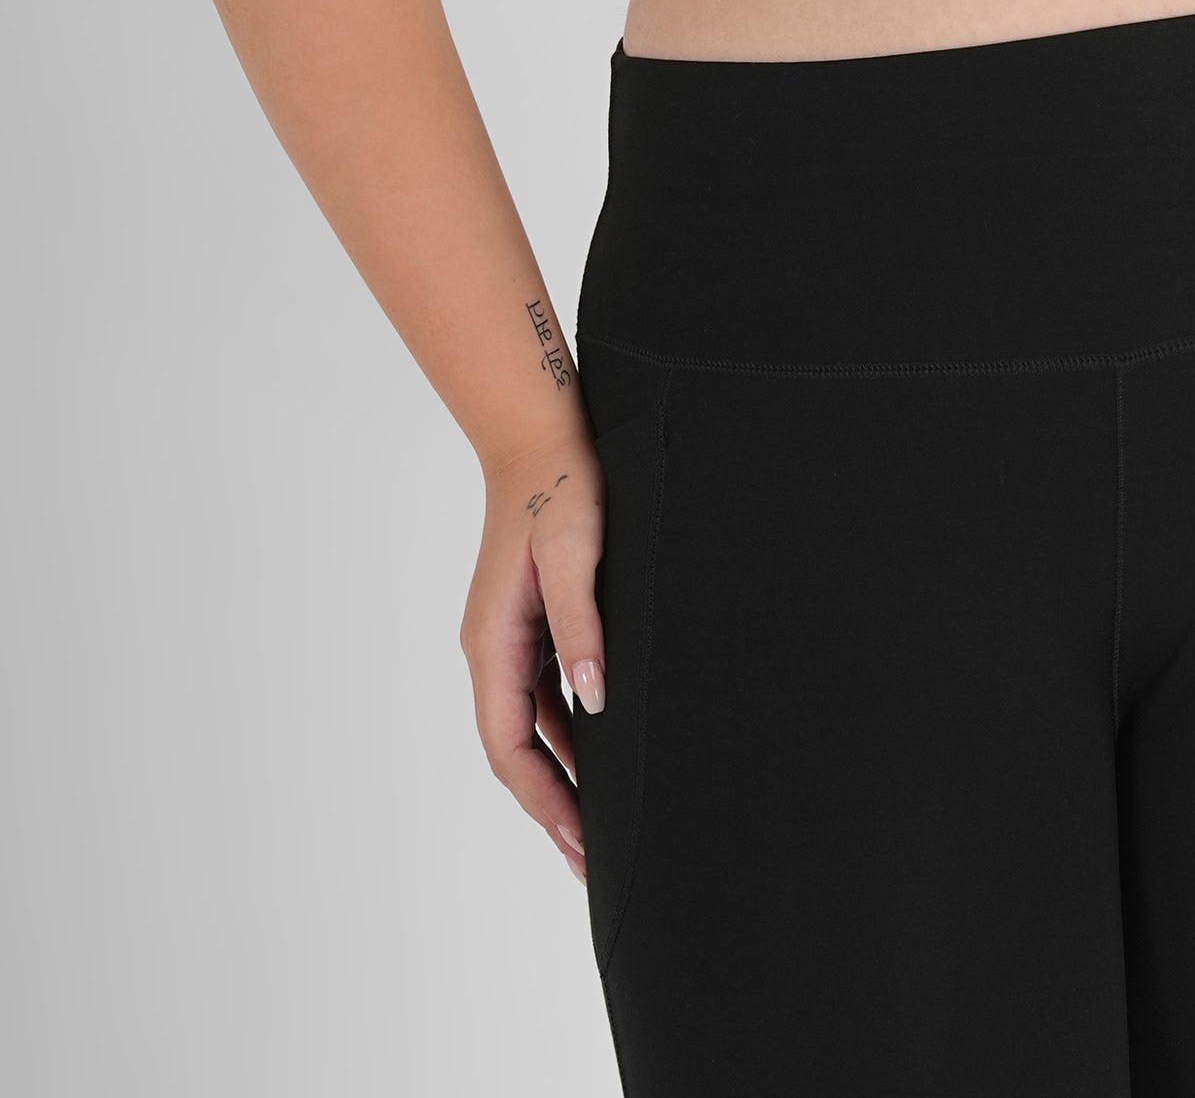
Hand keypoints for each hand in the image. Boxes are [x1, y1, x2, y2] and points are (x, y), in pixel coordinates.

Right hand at [459, 426, 608, 884]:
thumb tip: (595, 700)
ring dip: (560, 776)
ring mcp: (509, 637)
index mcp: (493, 642)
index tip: (576, 844)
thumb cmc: (560, 488)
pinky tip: (600, 757)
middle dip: (549, 807)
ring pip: (529, 727)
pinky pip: (544, 697)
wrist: (540, 434)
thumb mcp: (576, 556)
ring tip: (598, 826)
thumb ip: (582, 628)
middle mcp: (492, 648)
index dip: (541, 799)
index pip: (508, 745)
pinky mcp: (530, 624)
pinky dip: (568, 734)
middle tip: (589, 862)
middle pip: (514, 749)